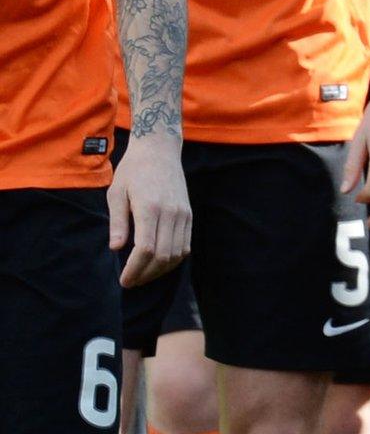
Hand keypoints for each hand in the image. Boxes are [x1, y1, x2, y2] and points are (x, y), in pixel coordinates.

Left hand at [108, 134, 190, 287]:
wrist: (160, 151)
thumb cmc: (133, 171)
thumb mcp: (117, 193)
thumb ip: (118, 222)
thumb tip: (116, 249)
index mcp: (150, 207)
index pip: (146, 249)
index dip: (134, 269)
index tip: (123, 280)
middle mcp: (171, 212)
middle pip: (163, 256)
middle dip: (146, 274)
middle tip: (130, 282)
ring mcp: (183, 214)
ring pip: (177, 254)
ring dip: (160, 270)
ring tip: (142, 276)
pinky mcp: (189, 214)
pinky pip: (185, 245)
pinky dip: (173, 260)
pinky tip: (158, 263)